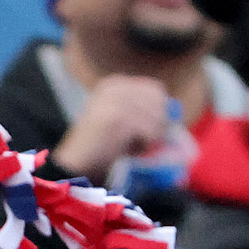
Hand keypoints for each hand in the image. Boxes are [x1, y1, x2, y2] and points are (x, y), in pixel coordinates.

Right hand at [50, 75, 173, 179]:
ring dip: (151, 137)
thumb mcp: (121, 120)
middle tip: (143, 142)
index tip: (154, 130)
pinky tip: (129, 150)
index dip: (161, 110)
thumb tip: (174, 112)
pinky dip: (145, 144)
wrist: (74, 165)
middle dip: (158, 124)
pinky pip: (150, 130)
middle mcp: (115, 86)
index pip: (156, 89)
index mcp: (115, 83)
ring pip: (157, 116)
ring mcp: (115, 100)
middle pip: (159, 101)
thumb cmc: (99, 148)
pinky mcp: (117, 117)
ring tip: (132, 147)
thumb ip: (142, 110)